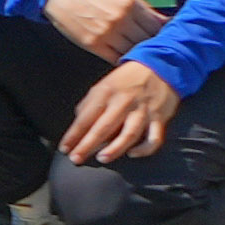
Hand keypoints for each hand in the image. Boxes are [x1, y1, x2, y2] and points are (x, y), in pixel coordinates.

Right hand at [40, 0, 162, 63]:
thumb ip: (141, 6)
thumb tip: (162, 20)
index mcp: (129, 3)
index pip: (156, 26)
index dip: (162, 33)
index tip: (164, 37)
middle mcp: (121, 19)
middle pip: (147, 40)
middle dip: (152, 45)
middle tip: (154, 48)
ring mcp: (107, 34)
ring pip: (133, 51)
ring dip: (138, 53)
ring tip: (140, 54)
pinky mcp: (95, 45)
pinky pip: (116, 58)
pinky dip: (123, 59)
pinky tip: (125, 57)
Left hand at [64, 61, 182, 169]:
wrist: (160, 66)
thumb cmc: (128, 79)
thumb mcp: (104, 84)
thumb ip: (90, 103)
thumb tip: (77, 122)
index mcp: (106, 93)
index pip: (85, 118)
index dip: (73, 135)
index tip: (64, 148)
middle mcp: (123, 102)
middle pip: (103, 127)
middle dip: (87, 145)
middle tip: (76, 158)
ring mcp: (143, 111)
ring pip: (128, 134)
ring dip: (115, 148)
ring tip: (102, 159)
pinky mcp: (160, 118)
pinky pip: (154, 138)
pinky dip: (144, 149)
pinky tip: (132, 154)